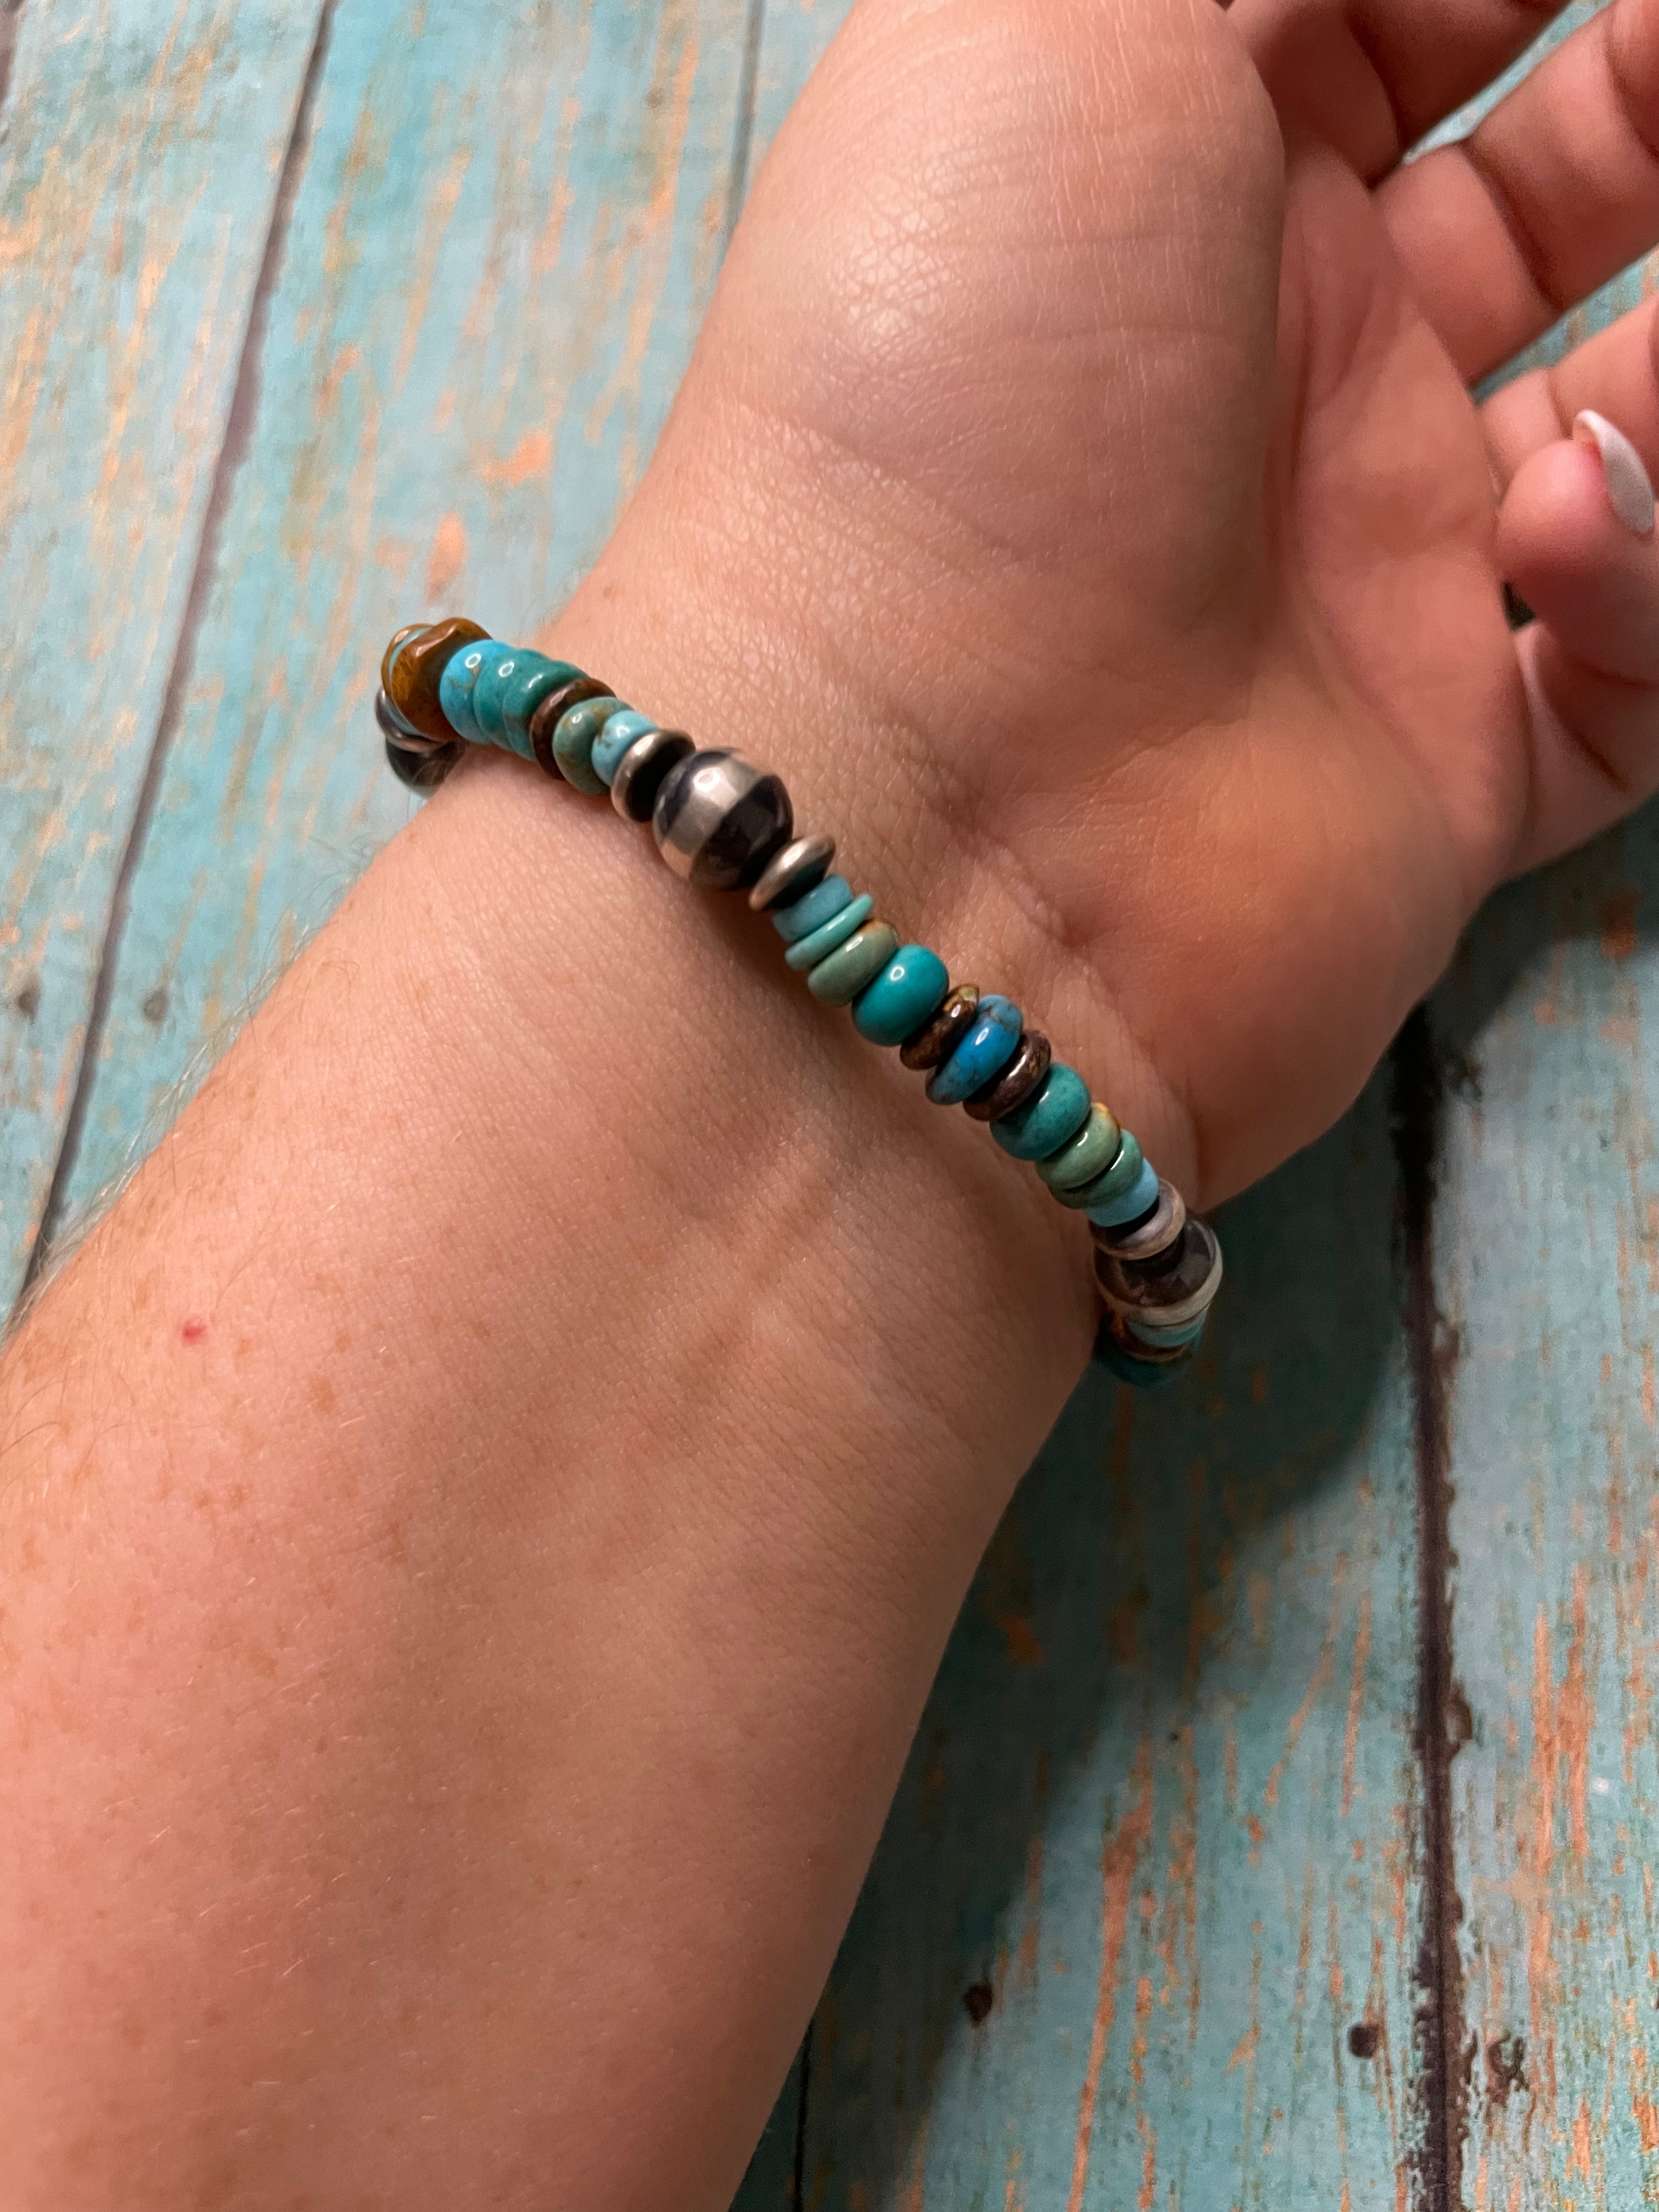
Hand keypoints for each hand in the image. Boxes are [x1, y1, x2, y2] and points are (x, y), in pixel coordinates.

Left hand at [544, 0, 1658, 1202]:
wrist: (910, 804)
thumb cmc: (941, 372)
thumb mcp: (1030, 21)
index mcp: (1173, 185)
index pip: (1396, 20)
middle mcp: (1278, 379)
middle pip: (1545, 198)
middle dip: (1645, 108)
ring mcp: (1363, 583)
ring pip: (1614, 425)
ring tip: (1624, 375)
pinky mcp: (1439, 773)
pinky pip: (1623, 680)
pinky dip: (1645, 585)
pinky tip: (1553, 529)